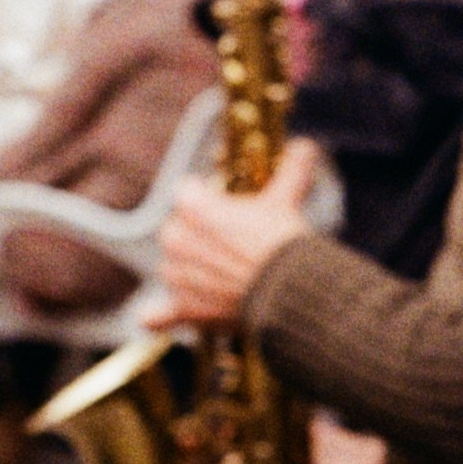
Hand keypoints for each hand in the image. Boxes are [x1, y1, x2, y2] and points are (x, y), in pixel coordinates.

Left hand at [149, 137, 323, 325]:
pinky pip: (157, 314)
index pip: (188, 193)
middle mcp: (176, 238)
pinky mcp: (184, 308)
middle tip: (232, 244)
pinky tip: (159, 316)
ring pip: (174, 268)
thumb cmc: (282, 241)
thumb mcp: (286, 199)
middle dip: (200, 235)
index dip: (210, 200)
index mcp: (191, 205)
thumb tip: (306, 147)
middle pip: (179, 231)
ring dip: (191, 271)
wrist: (287, 290)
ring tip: (225, 276)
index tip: (230, 209)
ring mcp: (176, 275)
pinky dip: (160, 315)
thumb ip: (291, 171)